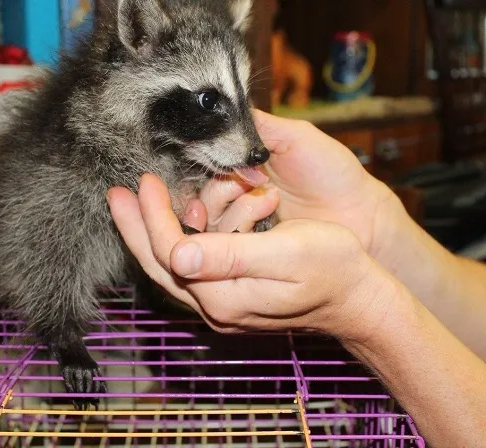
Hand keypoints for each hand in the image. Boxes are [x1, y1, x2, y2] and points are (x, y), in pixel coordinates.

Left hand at [107, 173, 395, 342]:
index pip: (169, 254)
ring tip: (150, 196)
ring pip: (174, 263)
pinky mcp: (232, 293)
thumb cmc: (332, 269)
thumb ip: (230, 255)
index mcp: (223, 296)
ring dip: (159, 228)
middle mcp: (215, 305)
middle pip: (159, 263)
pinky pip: (196, 264)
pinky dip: (186, 236)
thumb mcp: (285, 255)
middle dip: (136, 225)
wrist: (359, 297)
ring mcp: (222, 301)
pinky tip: (188, 215)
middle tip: (118, 193)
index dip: (151, 217)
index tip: (142, 182)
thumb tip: (177, 254)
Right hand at [193, 110, 395, 254]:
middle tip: (249, 181)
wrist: (359, 213)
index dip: (202, 165)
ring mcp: (240, 225)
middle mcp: (233, 196)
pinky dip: (239, 226)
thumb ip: (255, 124)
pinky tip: (265, 213)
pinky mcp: (249, 250)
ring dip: (234, 206)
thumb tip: (215, 112)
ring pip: (208, 221)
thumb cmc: (331, 173)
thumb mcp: (294, 137)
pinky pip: (225, 243)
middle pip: (198, 196)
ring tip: (270, 197)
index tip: (220, 164)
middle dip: (219, 188)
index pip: (201, 167)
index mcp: (239, 167)